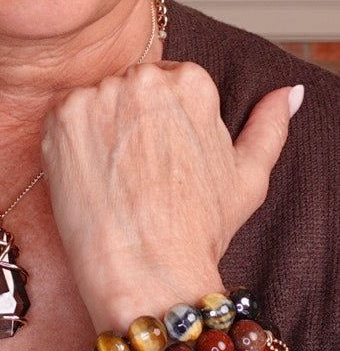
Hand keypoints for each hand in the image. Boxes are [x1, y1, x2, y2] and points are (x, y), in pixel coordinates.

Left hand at [40, 61, 299, 329]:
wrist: (146, 272)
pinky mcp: (63, 114)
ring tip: (116, 179)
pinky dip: (70, 143)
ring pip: (96, 102)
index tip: (164, 160)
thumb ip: (269, 126)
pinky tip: (90, 177)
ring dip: (100, 131)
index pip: (167, 83)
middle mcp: (145, 77)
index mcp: (192, 81)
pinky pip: (64, 117)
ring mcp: (100, 93)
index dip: (162, 125)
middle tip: (140, 173)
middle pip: (131, 88)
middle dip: (131, 122)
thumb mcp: (247, 176)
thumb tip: (288, 93)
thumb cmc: (198, 230)